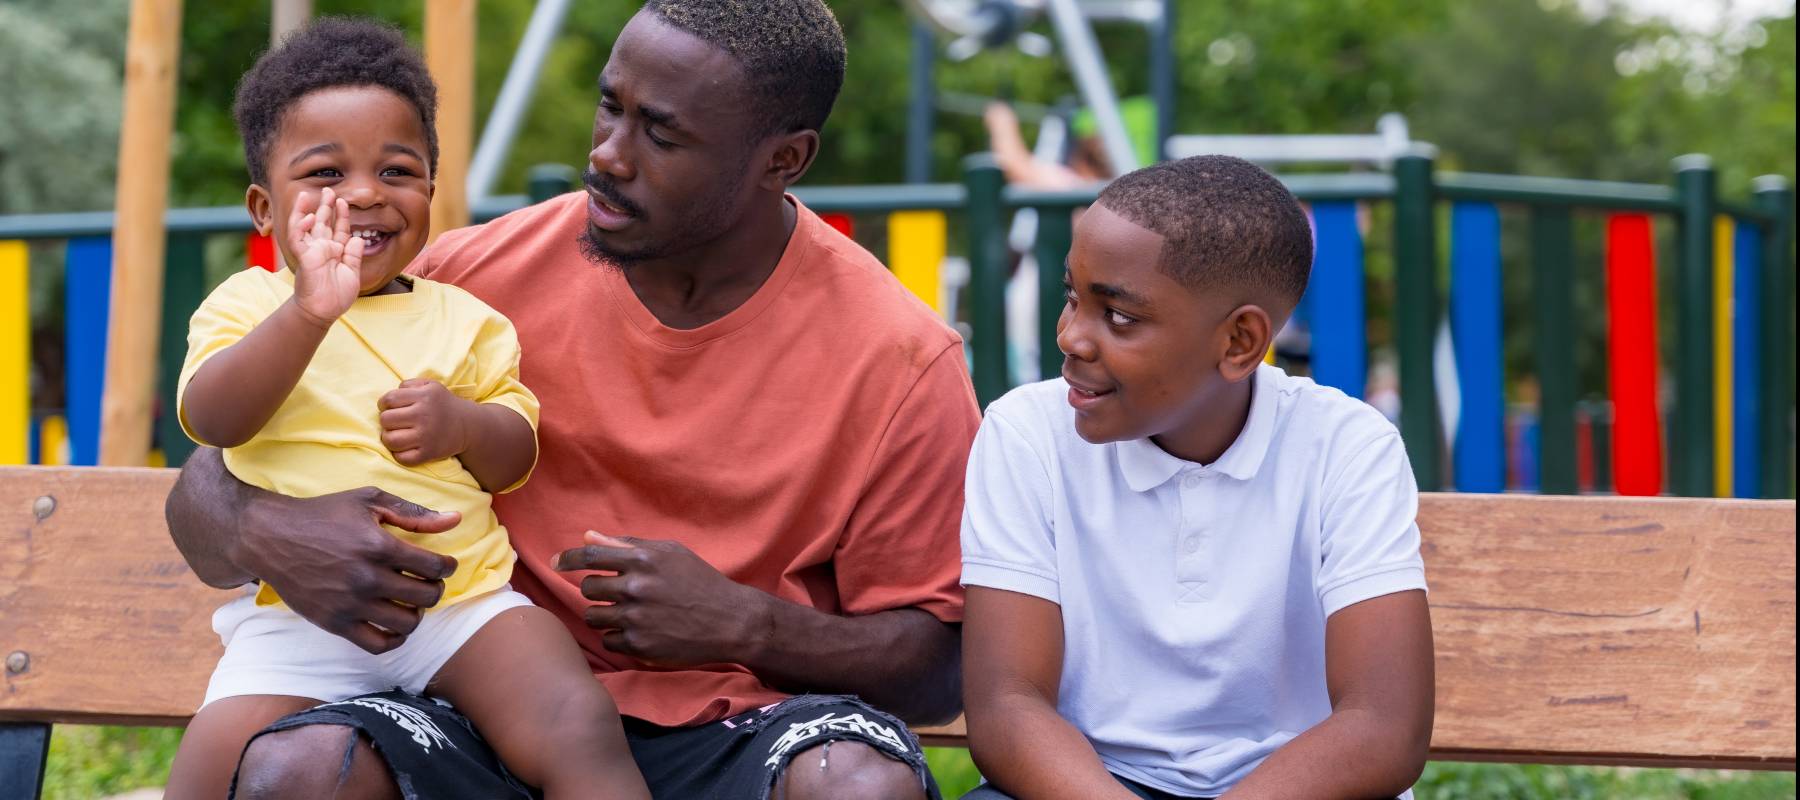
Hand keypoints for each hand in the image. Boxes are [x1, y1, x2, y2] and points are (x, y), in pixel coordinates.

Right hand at [236, 486, 460, 653]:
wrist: (271, 537)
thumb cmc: (322, 514)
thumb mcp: (368, 501)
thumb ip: (414, 513)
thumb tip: (455, 520)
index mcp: (378, 545)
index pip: (435, 567)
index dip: (448, 566)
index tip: (444, 564)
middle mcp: (366, 578)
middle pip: (426, 597)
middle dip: (435, 588)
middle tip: (427, 581)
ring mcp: (349, 604)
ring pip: (406, 623)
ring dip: (417, 613)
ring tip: (411, 600)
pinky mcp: (334, 623)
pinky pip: (378, 645)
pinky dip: (395, 639)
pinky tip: (395, 623)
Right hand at [287, 187, 364, 327]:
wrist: (324, 311)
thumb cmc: (337, 295)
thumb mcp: (352, 273)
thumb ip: (354, 255)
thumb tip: (359, 239)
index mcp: (335, 251)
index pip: (339, 229)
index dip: (341, 215)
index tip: (344, 201)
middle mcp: (322, 248)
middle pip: (323, 222)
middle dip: (325, 206)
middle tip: (328, 190)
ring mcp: (312, 251)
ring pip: (306, 226)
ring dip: (308, 210)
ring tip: (311, 195)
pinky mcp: (303, 257)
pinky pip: (299, 238)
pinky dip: (302, 227)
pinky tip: (310, 217)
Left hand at [379, 378, 474, 465]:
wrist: (469, 426)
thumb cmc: (442, 404)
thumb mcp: (431, 386)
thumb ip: (409, 385)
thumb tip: (389, 397)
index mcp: (424, 396)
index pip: (389, 399)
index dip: (384, 404)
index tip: (390, 408)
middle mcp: (424, 415)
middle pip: (386, 419)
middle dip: (387, 421)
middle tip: (395, 423)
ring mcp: (426, 436)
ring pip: (390, 440)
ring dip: (389, 438)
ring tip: (396, 435)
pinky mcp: (428, 453)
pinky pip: (402, 458)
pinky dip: (399, 454)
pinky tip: (405, 448)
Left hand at [553, 531, 764, 665]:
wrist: (730, 621)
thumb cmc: (700, 581)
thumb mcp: (670, 553)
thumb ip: (627, 544)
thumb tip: (587, 536)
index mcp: (642, 560)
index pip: (589, 556)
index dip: (567, 559)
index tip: (556, 563)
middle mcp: (635, 588)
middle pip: (588, 588)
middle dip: (597, 590)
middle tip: (617, 593)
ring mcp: (635, 618)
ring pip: (593, 616)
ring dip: (604, 614)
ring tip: (627, 613)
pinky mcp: (638, 646)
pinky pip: (608, 640)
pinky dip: (618, 637)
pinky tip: (638, 631)